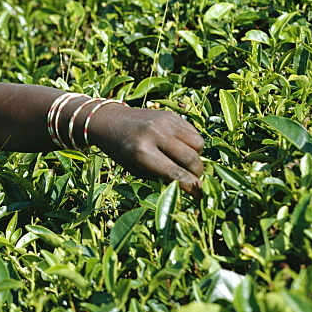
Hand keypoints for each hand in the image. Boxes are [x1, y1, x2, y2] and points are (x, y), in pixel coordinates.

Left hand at [86, 103, 204, 195]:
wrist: (110, 121)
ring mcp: (165, 122)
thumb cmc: (122, 150)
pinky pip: (194, 133)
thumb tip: (192, 188)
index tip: (201, 197)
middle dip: (197, 174)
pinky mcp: (171, 115)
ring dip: (196, 157)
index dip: (193, 188)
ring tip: (184, 161)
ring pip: (198, 145)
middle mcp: (155, 134)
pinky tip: (180, 147)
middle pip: (191, 159)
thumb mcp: (136, 169)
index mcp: (142, 152)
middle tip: (191, 178)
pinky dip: (192, 144)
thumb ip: (162, 177)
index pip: (177, 174)